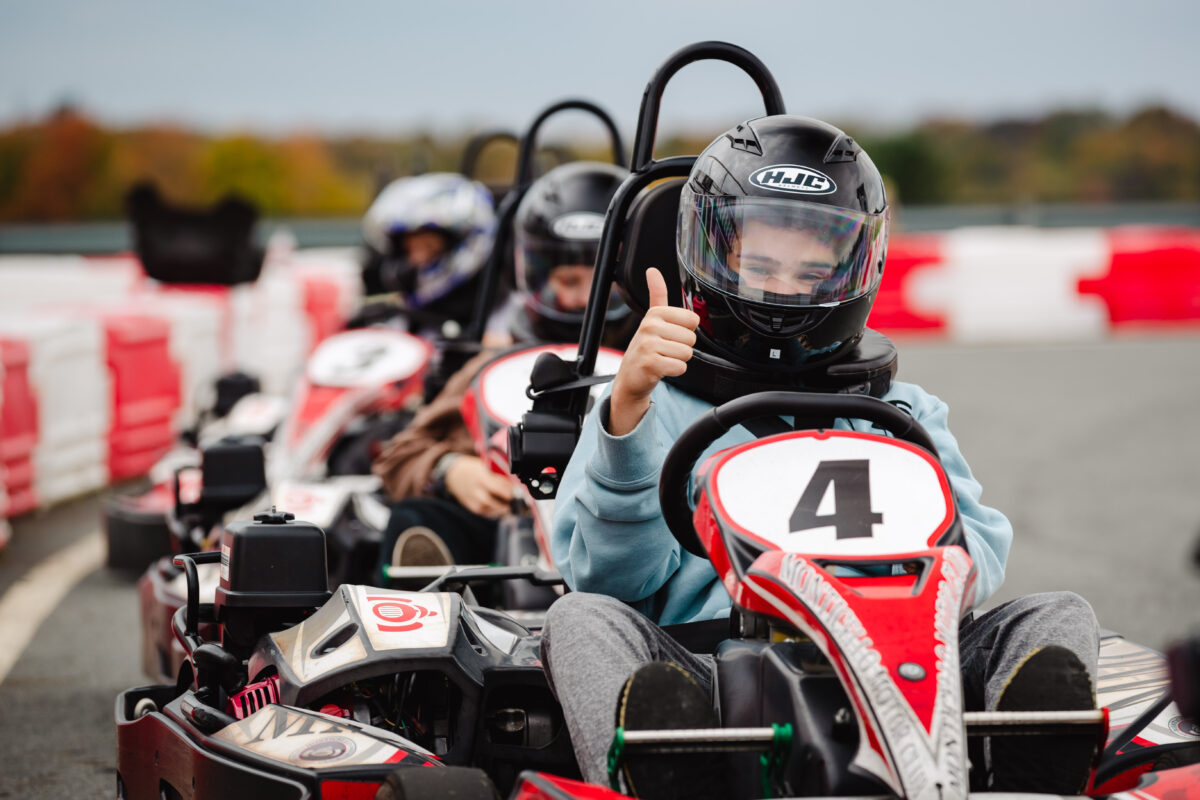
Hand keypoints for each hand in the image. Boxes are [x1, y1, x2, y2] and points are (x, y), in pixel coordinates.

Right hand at [444, 455, 513, 517]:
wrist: (453, 475)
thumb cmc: (472, 469)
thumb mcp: (484, 466)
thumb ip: (497, 475)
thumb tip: (513, 483)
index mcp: (481, 478)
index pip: (501, 488)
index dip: (513, 490)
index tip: (520, 490)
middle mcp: (477, 492)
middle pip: (499, 502)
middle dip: (510, 502)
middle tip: (519, 500)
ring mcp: (474, 502)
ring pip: (495, 510)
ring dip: (505, 508)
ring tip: (512, 504)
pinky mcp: (473, 509)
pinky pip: (489, 513)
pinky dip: (498, 511)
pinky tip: (503, 507)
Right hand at [609, 268, 699, 435]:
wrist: (631, 376)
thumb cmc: (646, 347)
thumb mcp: (651, 319)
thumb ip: (656, 295)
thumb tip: (652, 270)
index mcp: (655, 313)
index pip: (692, 320)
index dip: (685, 332)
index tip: (670, 335)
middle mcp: (650, 326)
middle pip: (691, 338)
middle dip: (682, 348)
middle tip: (665, 350)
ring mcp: (648, 345)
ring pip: (687, 353)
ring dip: (678, 360)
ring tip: (663, 359)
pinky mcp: (650, 364)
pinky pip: (680, 367)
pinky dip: (674, 371)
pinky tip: (661, 369)